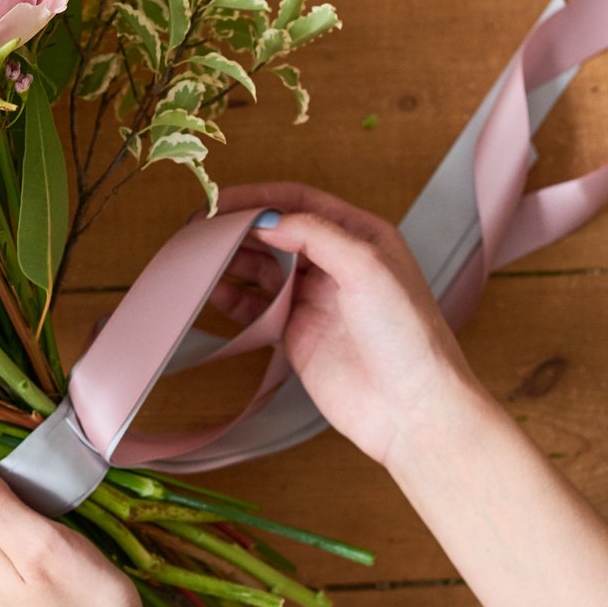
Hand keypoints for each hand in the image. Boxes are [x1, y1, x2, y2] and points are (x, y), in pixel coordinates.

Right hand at [210, 182, 477, 469]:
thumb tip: (268, 219)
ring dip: (231, 260)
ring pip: (264, 268)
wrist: (411, 408)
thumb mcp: (367, 266)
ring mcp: (316, 299)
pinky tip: (212, 292)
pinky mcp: (299, 334)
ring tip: (196, 257)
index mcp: (361, 237)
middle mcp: (337, 264)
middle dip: (239, 228)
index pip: (301, 202)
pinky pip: (258, 308)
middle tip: (200, 228)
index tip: (221, 200)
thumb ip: (315, 234)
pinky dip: (233, 298)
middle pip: (277, 233)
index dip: (260, 198)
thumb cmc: (406, 335)